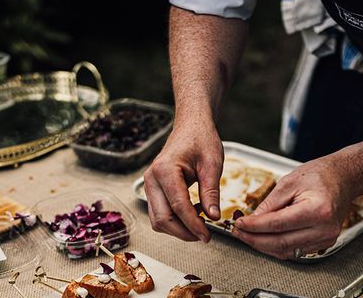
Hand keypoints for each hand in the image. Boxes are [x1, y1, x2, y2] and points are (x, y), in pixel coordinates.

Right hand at [143, 120, 223, 242]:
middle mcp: (152, 178)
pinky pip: (159, 212)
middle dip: (183, 232)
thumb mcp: (212, 164)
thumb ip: (211, 192)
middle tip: (205, 235)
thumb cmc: (201, 139)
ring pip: (158, 219)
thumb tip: (213, 217)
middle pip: (162, 218)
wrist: (190, 126)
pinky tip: (193, 213)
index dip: (193, 225)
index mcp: (165, 170)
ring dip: (178, 228)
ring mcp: (149, 184)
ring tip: (200, 221)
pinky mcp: (153, 189)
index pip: (178, 206)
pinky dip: (174, 219)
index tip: (208, 235)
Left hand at [232, 156, 356, 259]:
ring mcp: (326, 239)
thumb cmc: (319, 176)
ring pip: (287, 251)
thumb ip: (269, 204)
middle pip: (281, 243)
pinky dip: (277, 247)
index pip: (277, 225)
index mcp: (316, 210)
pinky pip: (295, 251)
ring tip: (247, 236)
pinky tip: (264, 238)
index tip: (239, 224)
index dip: (254, 227)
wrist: (342, 179)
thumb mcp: (289, 182)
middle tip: (237, 232)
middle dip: (254, 240)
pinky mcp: (324, 243)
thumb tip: (252, 220)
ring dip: (263, 246)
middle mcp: (324, 229)